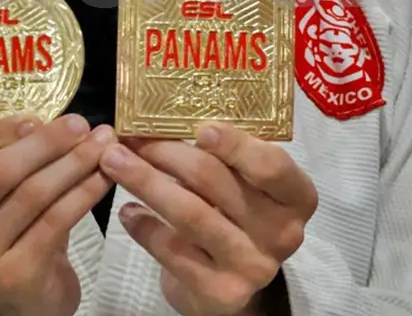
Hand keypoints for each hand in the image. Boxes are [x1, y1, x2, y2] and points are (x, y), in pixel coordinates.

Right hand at [0, 114, 116, 315]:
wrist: (20, 300)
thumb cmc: (7, 232)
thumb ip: (9, 158)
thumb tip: (56, 121)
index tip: (38, 118)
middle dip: (46, 143)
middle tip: (82, 125)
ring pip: (32, 195)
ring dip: (74, 164)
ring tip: (102, 145)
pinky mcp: (10, 278)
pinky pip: (56, 221)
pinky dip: (84, 193)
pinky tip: (103, 178)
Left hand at [99, 124, 317, 315]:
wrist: (232, 286)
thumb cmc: (237, 217)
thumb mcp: (245, 186)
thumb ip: (226, 157)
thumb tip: (166, 118)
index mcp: (296, 197)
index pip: (272, 166)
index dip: (237, 145)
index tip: (200, 128)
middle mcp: (282, 233)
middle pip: (218, 183)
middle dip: (167, 153)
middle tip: (131, 137)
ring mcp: (252, 266)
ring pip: (191, 214)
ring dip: (146, 182)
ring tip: (115, 162)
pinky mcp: (220, 292)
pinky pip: (174, 251)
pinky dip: (145, 227)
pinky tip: (126, 211)